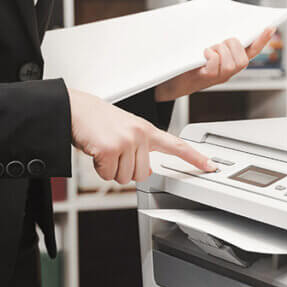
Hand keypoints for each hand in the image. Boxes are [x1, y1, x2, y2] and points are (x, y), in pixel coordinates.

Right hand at [68, 89, 215, 182]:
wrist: (76, 109)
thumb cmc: (99, 121)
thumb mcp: (127, 130)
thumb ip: (142, 148)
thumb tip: (147, 171)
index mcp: (147, 130)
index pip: (177, 145)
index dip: (195, 158)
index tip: (210, 166)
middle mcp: (140, 135)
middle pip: (143, 174)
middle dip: (126, 169)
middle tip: (115, 152)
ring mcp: (126, 142)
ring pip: (125, 177)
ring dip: (112, 169)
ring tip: (105, 150)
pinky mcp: (110, 149)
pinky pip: (108, 175)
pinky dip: (100, 169)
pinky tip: (96, 152)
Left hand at [154, 28, 275, 101]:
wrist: (171, 79)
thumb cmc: (189, 61)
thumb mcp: (206, 47)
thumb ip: (217, 37)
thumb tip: (220, 17)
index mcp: (231, 61)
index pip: (253, 50)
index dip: (262, 39)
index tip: (270, 26)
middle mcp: (229, 72)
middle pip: (243, 59)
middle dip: (233, 46)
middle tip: (219, 43)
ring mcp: (219, 77)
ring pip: (233, 63)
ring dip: (221, 51)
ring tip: (209, 50)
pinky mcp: (207, 78)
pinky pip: (216, 64)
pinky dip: (211, 55)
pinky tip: (203, 54)